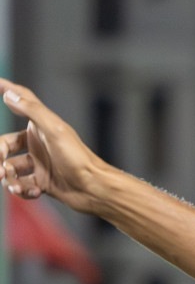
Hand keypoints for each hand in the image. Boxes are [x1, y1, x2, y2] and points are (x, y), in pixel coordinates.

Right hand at [0, 77, 110, 211]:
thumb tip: (9, 94)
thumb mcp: (54, 130)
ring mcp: (40, 164)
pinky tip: (32, 192)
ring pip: (10, 168)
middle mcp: (38, 145)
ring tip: (13, 186)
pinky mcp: (44, 183)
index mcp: (40, 128)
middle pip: (4, 145)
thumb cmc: (78, 159)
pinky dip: (22, 190)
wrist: (95, 189)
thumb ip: (32, 110)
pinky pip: (23, 186)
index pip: (21, 104)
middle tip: (0, 170)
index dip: (8, 91)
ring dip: (8, 178)